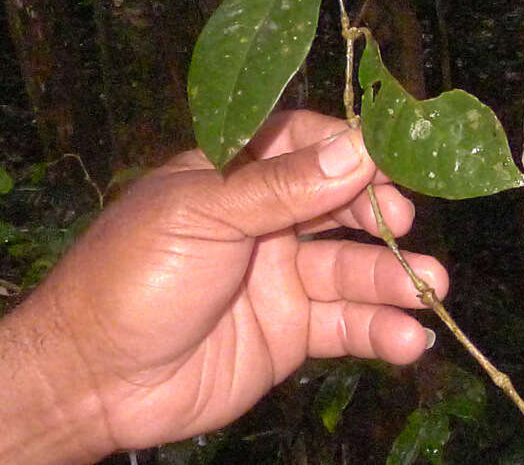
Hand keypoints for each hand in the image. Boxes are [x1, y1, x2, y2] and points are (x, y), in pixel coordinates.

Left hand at [14, 110, 446, 452]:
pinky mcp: (290, 335)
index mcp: (233, 175)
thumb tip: (359, 146)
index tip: (392, 156)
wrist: (92, 381)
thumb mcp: (200, 216)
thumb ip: (280, 186)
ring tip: (431, 290)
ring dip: (395, 277)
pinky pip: (347, 325)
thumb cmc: (130, 278)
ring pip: (353, 268)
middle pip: (342, 203)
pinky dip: (382, 330)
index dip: (349, 147)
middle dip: (381, 212)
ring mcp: (281, 278)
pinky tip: (408, 340)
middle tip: (403, 223)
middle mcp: (264, 221)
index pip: (305, 142)